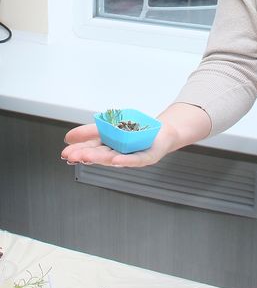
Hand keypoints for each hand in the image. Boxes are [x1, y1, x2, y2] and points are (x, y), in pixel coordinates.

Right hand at [61, 103, 211, 167]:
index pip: (91, 149)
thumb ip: (90, 132)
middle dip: (86, 155)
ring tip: (87, 156)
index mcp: (109, 147)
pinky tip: (116, 159)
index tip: (65, 153)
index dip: (78, 152)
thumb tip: (68, 137)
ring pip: (114, 158)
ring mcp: (131, 156)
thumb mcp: (110, 127)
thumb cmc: (135, 132)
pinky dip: (125, 159)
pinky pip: (135, 159)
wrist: (161, 133)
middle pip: (100, 155)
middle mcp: (118, 154)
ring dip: (100, 157)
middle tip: (72, 155)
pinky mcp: (146, 157)